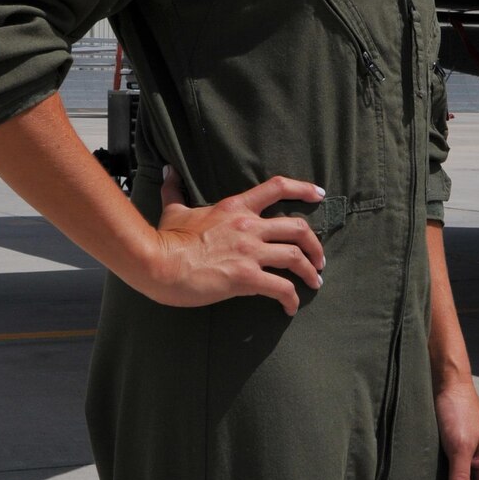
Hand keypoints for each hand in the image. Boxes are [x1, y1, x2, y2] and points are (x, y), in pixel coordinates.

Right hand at [147, 165, 326, 317]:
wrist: (158, 263)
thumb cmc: (166, 239)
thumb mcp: (174, 210)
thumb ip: (175, 190)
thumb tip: (168, 172)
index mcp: (235, 207)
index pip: (277, 187)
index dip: (303, 189)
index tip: (320, 194)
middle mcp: (249, 226)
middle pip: (298, 228)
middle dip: (315, 244)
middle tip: (319, 258)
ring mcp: (249, 252)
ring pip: (296, 257)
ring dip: (310, 271)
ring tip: (314, 282)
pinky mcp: (246, 278)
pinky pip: (281, 288)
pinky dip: (291, 299)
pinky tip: (290, 307)